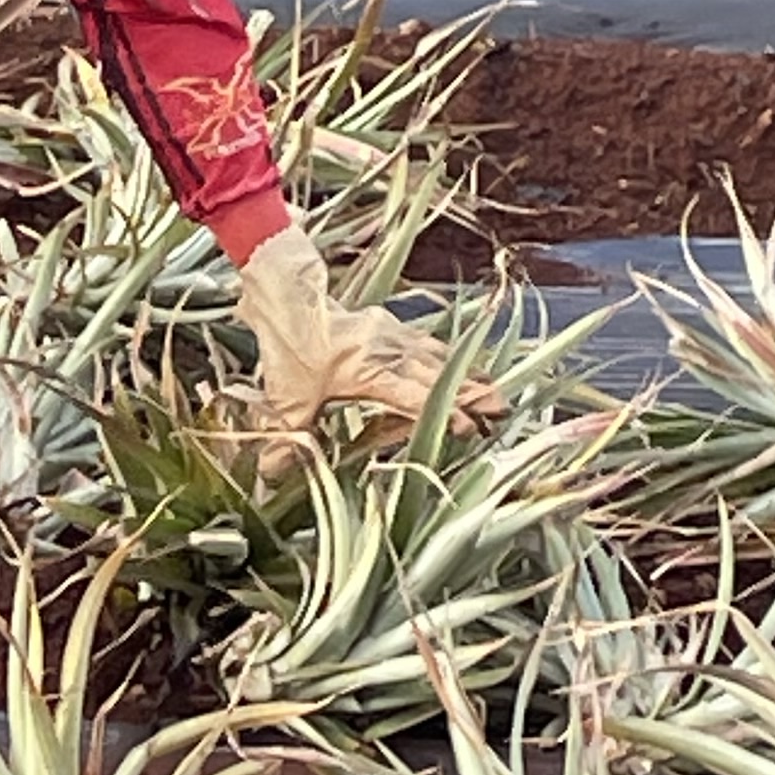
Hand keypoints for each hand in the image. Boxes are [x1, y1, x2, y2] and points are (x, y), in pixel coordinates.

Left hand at [233, 222, 503, 452]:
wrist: (289, 298)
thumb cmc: (290, 349)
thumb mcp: (286, 399)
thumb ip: (286, 438)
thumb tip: (272, 476)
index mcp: (369, 372)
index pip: (414, 396)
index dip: (442, 412)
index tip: (467, 428)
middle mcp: (389, 352)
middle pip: (440, 375)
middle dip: (473, 394)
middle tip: (502, 411)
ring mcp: (394, 337)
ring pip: (440, 358)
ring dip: (469, 375)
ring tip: (496, 393)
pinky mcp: (393, 328)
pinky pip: (429, 344)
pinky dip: (450, 358)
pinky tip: (465, 367)